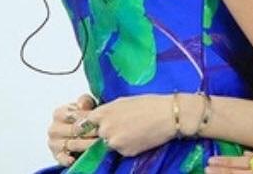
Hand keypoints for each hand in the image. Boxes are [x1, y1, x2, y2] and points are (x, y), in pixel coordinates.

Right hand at [47, 94, 98, 166]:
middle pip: (75, 130)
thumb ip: (84, 101)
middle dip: (92, 131)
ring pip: (72, 143)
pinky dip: (67, 159)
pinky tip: (74, 159)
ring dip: (87, 144)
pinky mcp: (57, 155)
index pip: (74, 115)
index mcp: (59, 113)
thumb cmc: (85, 116)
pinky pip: (61, 158)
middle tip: (105, 133)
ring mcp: (54, 142)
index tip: (100, 120)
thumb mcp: (87, 104)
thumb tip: (82, 105)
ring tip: (101, 143)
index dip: (89, 117)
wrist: (83, 131)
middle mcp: (54, 128)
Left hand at [84, 93, 202, 155]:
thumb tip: (96, 118)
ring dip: (115, 140)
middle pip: (93, 135)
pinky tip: (138, 137)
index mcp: (104, 112)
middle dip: (101, 133)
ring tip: (131, 131)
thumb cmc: (150, 103)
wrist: (170, 115)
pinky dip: (126, 146)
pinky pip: (120, 151)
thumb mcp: (124, 101)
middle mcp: (105, 128)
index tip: (85, 126)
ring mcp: (114, 142)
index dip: (83, 125)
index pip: (82, 123)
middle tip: (117, 127)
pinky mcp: (125, 152)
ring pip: (107, 144)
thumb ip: (107, 110)